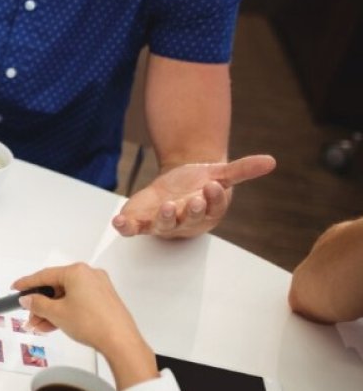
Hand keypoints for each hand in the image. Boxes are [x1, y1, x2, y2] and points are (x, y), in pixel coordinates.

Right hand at [11, 263, 145, 358]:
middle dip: (41, 304)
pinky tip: (54, 325)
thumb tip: (28, 299)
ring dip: (51, 311)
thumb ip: (38, 304)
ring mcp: (98, 287)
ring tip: (39, 326)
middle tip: (29, 317)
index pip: (45, 275)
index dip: (28, 283)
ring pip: (67, 296)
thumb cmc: (90, 323)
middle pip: (56, 287)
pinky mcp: (104, 300)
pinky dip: (65, 312)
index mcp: (77, 271)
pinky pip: (78, 302)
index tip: (16, 288)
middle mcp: (89, 275)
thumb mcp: (56, 313)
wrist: (120, 341)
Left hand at [112, 155, 275, 238]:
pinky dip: (125, 227)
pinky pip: (132, 229)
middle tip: (192, 200)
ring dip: (164, 217)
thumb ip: (242, 170)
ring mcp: (161, 223)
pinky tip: (119, 221)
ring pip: (163, 225)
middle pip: (189, 219)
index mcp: (206, 211)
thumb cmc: (200, 184)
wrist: (176, 185)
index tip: (213, 185)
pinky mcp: (141, 221)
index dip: (213, 198)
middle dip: (191, 210)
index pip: (212, 207)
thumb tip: (271, 161)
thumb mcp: (220, 174)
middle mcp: (184, 221)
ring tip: (166, 206)